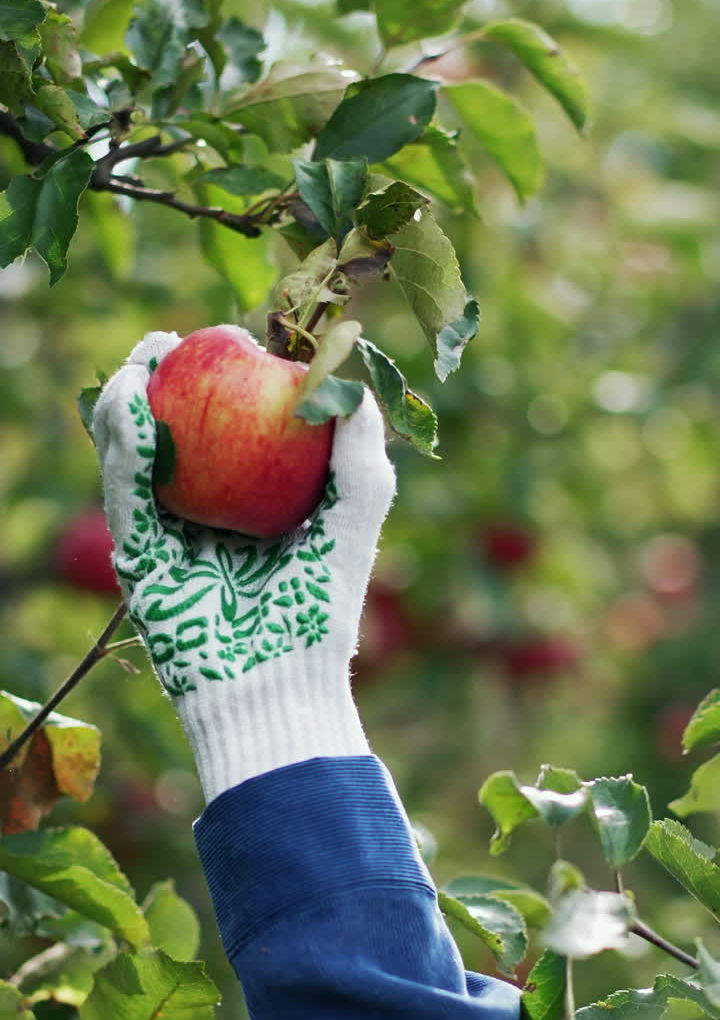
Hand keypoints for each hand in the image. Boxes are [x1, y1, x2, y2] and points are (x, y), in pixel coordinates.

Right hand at [93, 330, 396, 800]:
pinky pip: (124, 490)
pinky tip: (131, 401)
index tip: (231, 336)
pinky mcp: (138, 558)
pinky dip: (122, 442)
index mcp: (253, 502)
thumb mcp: (356, 513)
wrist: (282, 683)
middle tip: (172, 341)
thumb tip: (348, 368)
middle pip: (172, 429)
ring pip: (133, 452)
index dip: (221, 376)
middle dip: (160, 377)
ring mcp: (168, 535)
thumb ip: (359, 445)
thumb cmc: (325, 603)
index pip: (228, 424)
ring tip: (144, 357)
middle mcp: (206, 513)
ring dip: (126, 396)